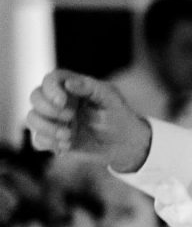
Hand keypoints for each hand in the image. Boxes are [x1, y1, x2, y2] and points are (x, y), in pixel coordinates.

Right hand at [26, 70, 151, 172]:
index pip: (50, 80)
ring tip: (69, 136)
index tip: (62, 101)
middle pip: (35, 97)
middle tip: (70, 118)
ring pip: (32, 119)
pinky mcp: (54, 139)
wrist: (124, 144)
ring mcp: (55, 120)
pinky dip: (49, 143)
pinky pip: (38, 140)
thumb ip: (90, 87)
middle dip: (49, 109)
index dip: (50, 89)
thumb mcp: (110, 98)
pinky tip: (68, 146)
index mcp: (72, 88)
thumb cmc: (119, 116)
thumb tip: (68, 83)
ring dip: (47, 128)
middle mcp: (59, 102)